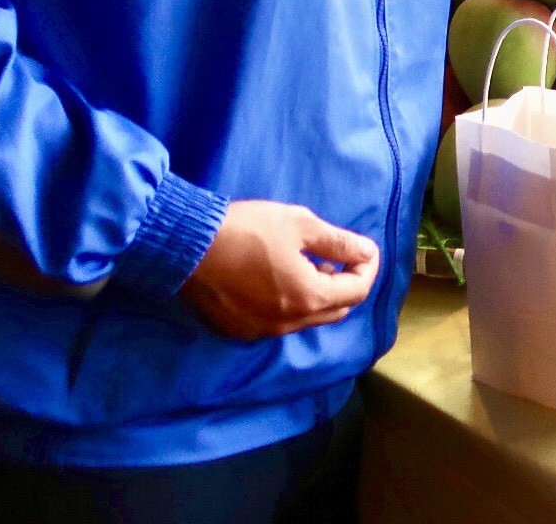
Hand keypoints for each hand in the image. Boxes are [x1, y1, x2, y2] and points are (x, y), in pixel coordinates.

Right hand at [181, 200, 378, 340]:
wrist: (187, 246)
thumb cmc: (248, 229)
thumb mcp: (301, 225)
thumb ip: (339, 243)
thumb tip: (368, 253)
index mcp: (308, 297)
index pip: (357, 291)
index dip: (367, 268)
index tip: (363, 249)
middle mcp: (288, 324)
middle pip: (336, 310)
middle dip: (345, 284)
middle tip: (334, 256)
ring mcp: (261, 331)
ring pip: (307, 319)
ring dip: (317, 295)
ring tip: (305, 263)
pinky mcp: (238, 331)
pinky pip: (278, 323)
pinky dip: (290, 304)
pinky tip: (276, 278)